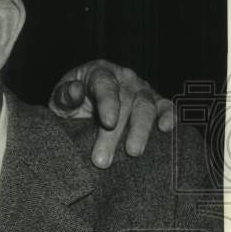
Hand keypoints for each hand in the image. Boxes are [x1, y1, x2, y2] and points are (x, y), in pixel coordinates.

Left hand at [49, 60, 173, 167]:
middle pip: (126, 102)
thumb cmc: (70, 103)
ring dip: (141, 131)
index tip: (107, 123)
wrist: (84, 106)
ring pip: (146, 107)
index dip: (108, 103)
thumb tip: (75, 90)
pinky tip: (166, 129)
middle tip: (103, 159)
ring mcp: (142, 89)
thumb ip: (65, 96)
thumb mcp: (60, 100)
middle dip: (115, 132)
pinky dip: (170, 116)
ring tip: (132, 153)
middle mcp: (124, 78)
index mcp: (99, 72)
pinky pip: (166, 107)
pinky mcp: (156, 102)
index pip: (105, 85)